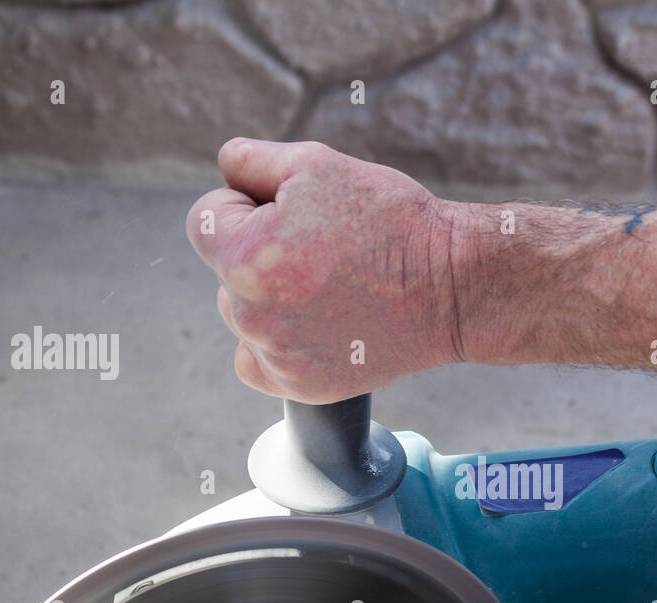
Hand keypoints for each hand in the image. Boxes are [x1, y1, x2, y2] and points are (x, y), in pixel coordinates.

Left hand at [186, 139, 464, 403]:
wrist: (452, 288)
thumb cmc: (390, 223)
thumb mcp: (317, 164)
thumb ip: (249, 161)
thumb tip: (223, 171)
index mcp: (245, 259)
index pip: (205, 219)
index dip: (247, 204)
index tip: (296, 214)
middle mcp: (252, 316)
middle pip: (225, 271)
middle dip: (261, 253)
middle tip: (326, 252)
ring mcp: (276, 357)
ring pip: (244, 314)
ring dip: (271, 298)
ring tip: (334, 287)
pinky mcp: (301, 387)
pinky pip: (257, 361)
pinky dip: (277, 345)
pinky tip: (319, 324)